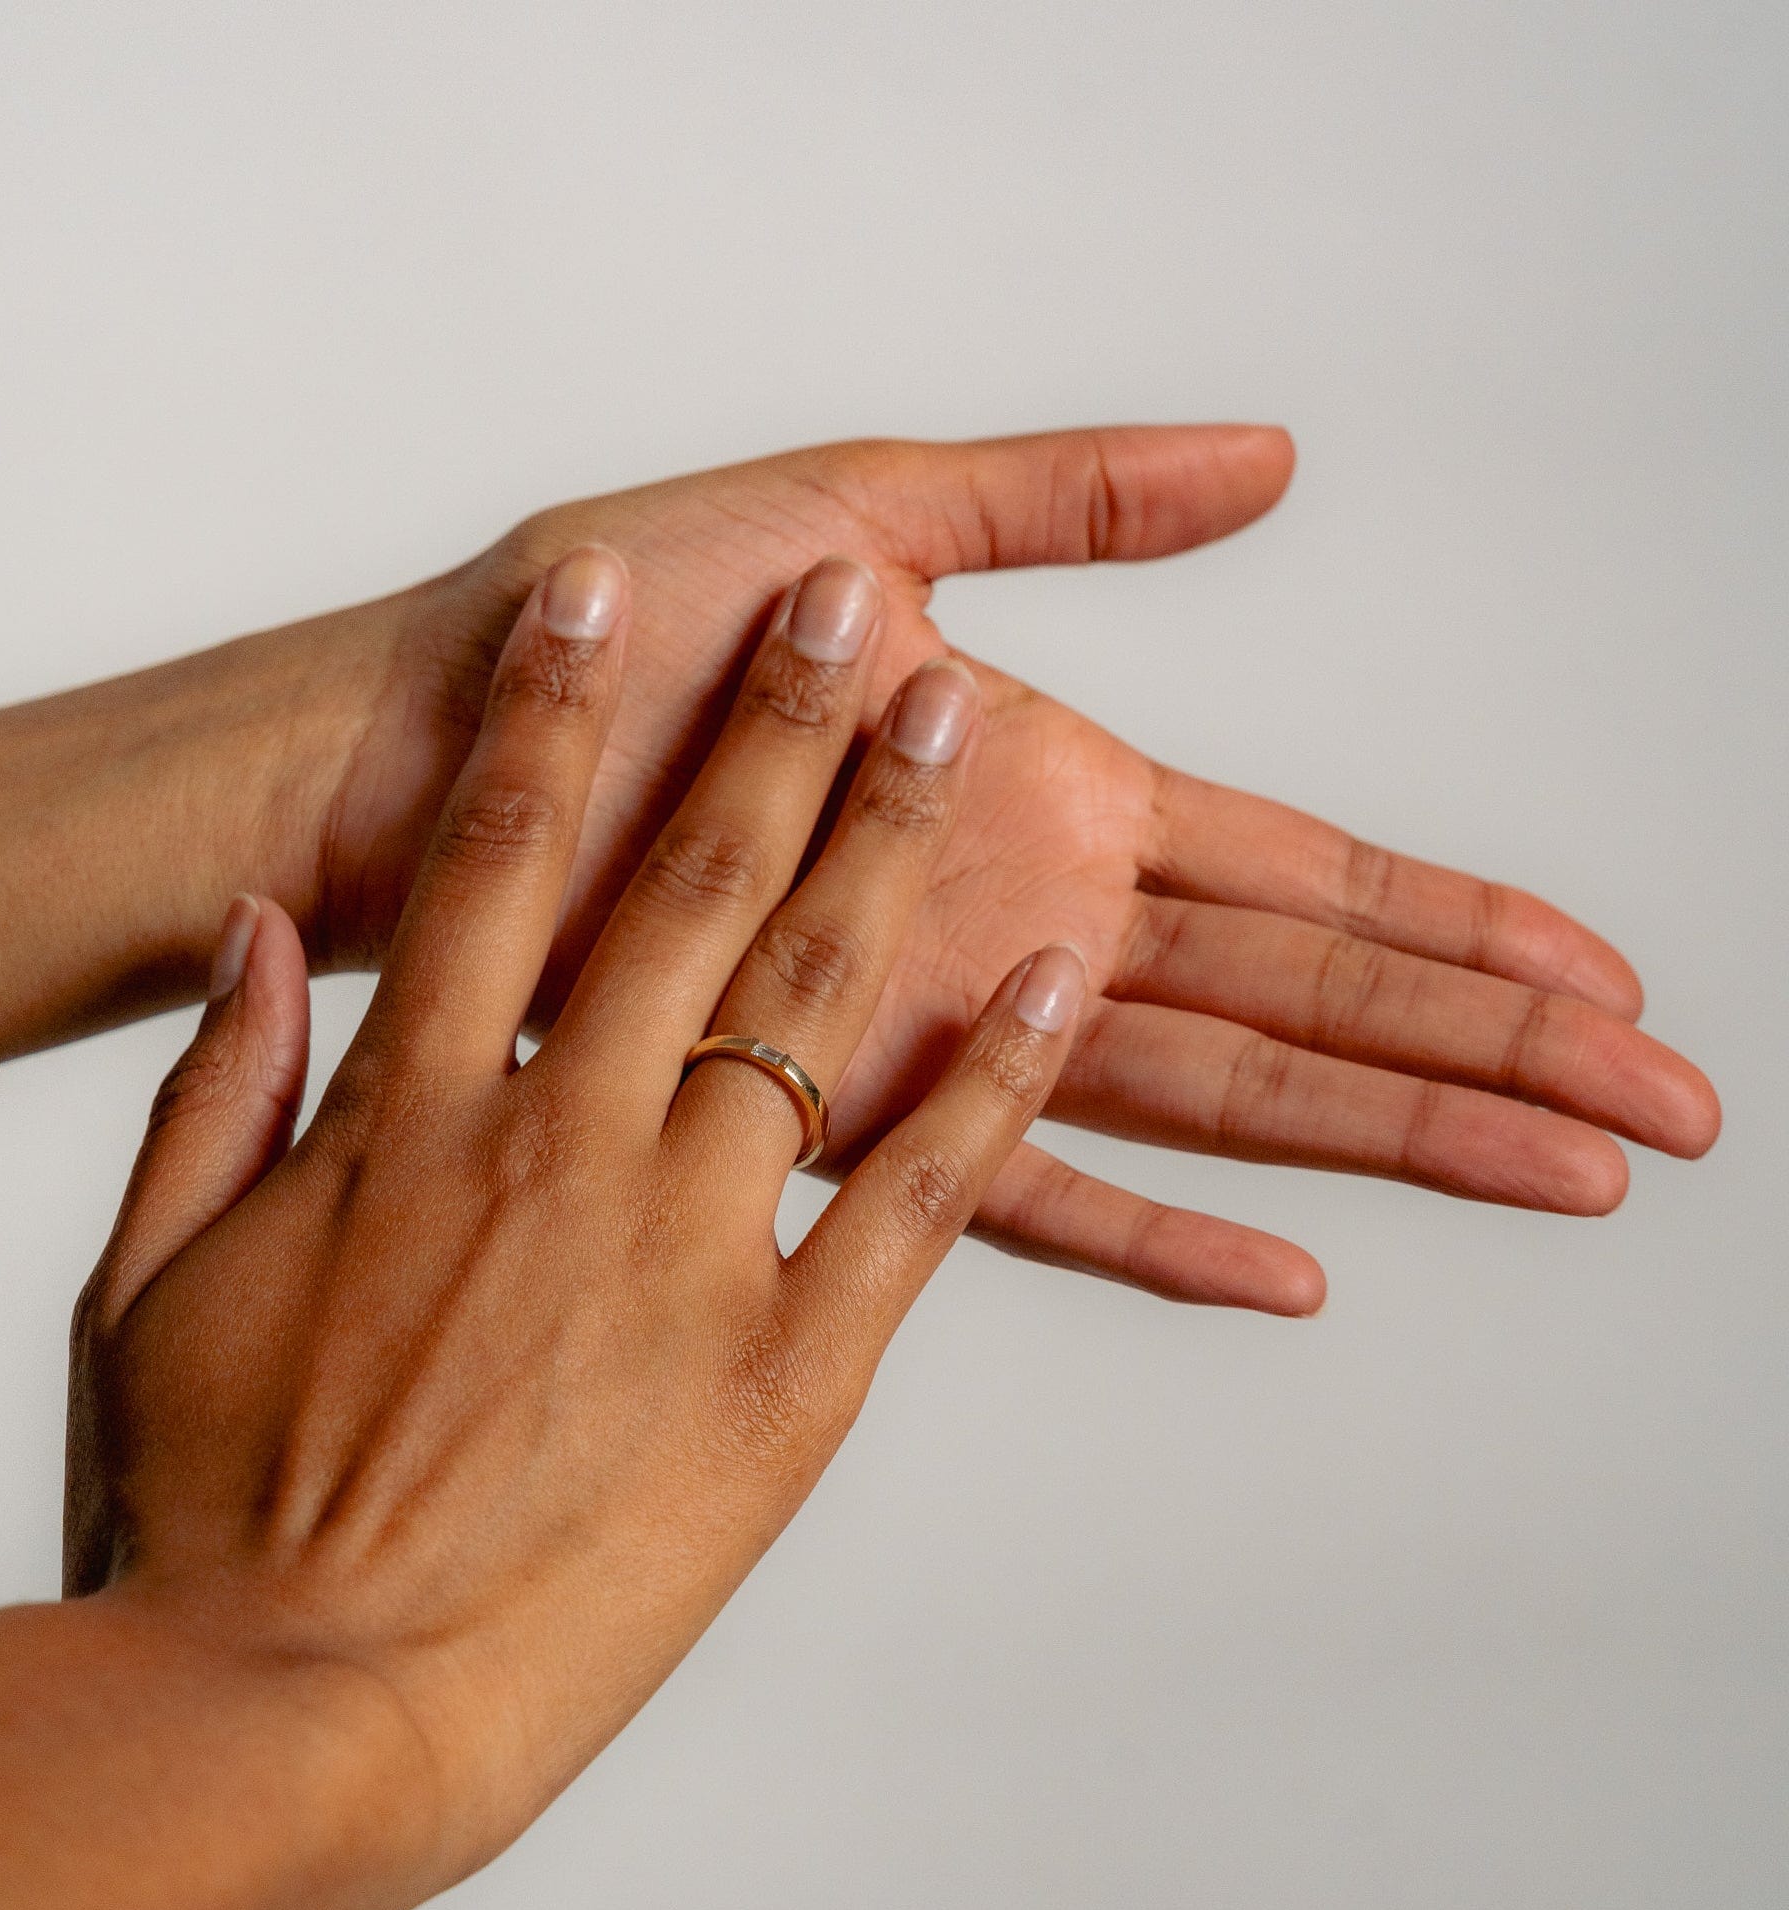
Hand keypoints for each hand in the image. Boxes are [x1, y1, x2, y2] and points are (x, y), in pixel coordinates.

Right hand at [69, 549, 1086, 1905]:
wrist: (298, 1711)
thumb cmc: (210, 1511)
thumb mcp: (146, 1285)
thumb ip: (205, 1093)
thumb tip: (247, 944)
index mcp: (407, 1113)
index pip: (488, 859)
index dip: (545, 711)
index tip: (597, 594)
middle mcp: (560, 1145)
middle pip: (685, 887)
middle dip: (772, 725)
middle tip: (846, 609)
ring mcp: (683, 1249)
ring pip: (813, 1001)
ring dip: (892, 842)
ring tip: (960, 712)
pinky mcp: (787, 1373)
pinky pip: (920, 1199)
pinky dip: (1001, 1081)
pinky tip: (1063, 982)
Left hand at [281, 427, 1716, 1311]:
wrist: (423, 757)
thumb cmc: (614, 628)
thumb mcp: (853, 506)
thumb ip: (1062, 496)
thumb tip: (1275, 460)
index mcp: (1046, 790)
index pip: (1309, 868)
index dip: (1463, 921)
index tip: (1601, 971)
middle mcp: (1022, 919)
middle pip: (1306, 997)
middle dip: (1486, 1051)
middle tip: (1660, 1106)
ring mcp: (947, 1025)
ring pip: (1214, 1096)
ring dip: (1386, 1140)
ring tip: (1551, 1178)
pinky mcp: (841, 1107)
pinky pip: (1028, 1191)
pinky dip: (1161, 1234)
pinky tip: (1287, 1275)